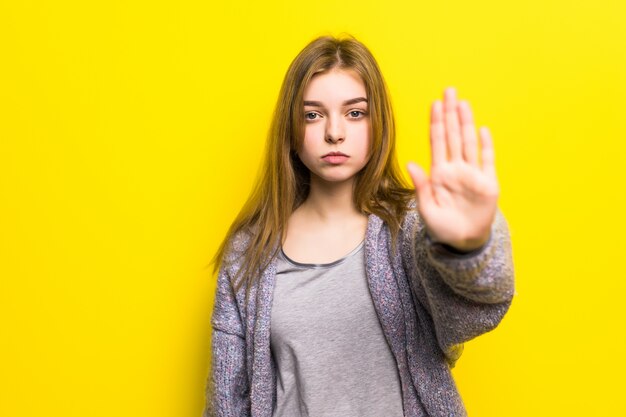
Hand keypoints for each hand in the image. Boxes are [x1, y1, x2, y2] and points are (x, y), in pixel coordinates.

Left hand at [407, 87, 498, 251]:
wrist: (463, 242)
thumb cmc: (442, 227)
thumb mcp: (426, 208)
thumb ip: (421, 186)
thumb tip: (411, 163)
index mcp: (439, 173)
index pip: (438, 142)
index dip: (436, 123)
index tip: (435, 104)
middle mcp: (456, 169)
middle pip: (454, 135)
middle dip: (451, 113)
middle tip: (449, 91)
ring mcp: (472, 174)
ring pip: (469, 143)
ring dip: (466, 123)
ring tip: (463, 103)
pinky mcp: (488, 184)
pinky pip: (487, 161)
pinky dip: (486, 146)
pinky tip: (482, 129)